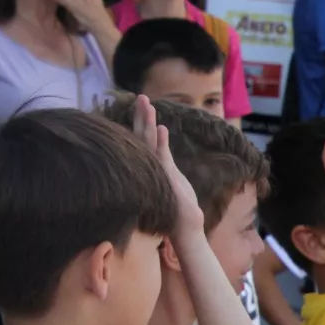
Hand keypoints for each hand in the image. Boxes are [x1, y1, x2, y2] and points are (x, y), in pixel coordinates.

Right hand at [132, 95, 203, 241]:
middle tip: (140, 97)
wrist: (184, 226)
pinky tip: (162, 128)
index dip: (142, 122)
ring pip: (149, 143)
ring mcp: (157, 172)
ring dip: (149, 123)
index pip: (144, 140)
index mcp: (152, 165)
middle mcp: (150, 167)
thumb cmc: (176, 205)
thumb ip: (164, 159)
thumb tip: (162, 135)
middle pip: (143, 136)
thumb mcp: (170, 177)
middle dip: (142, 116)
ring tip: (146, 104)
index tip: (141, 105)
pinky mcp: (165, 179)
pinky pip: (162, 157)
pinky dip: (162, 143)